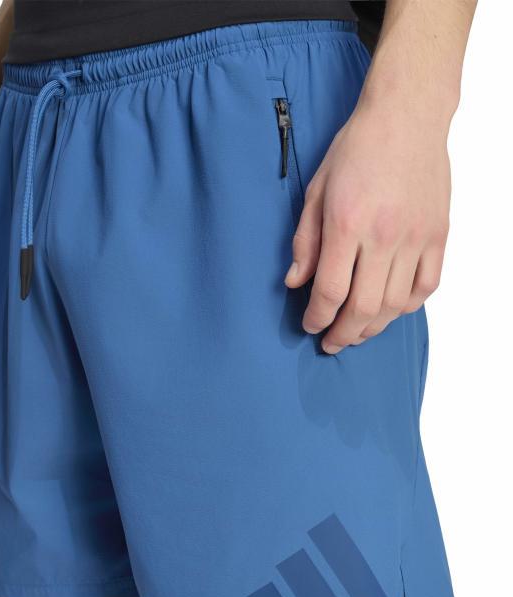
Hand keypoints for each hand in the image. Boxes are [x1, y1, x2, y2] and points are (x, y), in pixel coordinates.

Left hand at [285, 101, 450, 353]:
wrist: (406, 117)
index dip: (317, 317)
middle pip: (364, 307)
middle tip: (331, 343)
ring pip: (397, 304)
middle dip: (343, 334)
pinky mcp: (438, 235)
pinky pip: (427, 286)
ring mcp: (416, 237)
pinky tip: (392, 310)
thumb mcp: (316, 192)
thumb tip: (294, 283)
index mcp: (347, 224)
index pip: (330, 290)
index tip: (309, 326)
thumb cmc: (355, 151)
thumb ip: (304, 242)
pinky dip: (408, 306)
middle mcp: (384, 236)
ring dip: (374, 327)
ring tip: (357, 332)